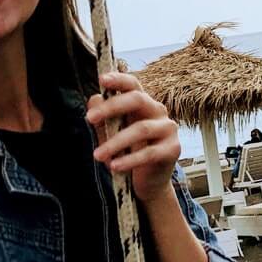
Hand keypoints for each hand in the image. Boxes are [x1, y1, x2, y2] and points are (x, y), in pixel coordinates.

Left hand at [88, 72, 180, 204]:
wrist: (148, 182)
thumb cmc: (127, 152)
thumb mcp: (110, 135)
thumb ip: (102, 119)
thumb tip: (94, 99)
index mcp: (142, 103)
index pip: (132, 85)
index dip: (118, 79)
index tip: (101, 79)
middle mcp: (157, 110)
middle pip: (138, 99)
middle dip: (111, 107)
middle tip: (89, 118)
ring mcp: (168, 129)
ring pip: (141, 129)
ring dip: (116, 142)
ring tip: (97, 155)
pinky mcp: (173, 149)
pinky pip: (149, 152)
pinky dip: (129, 160)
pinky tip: (114, 166)